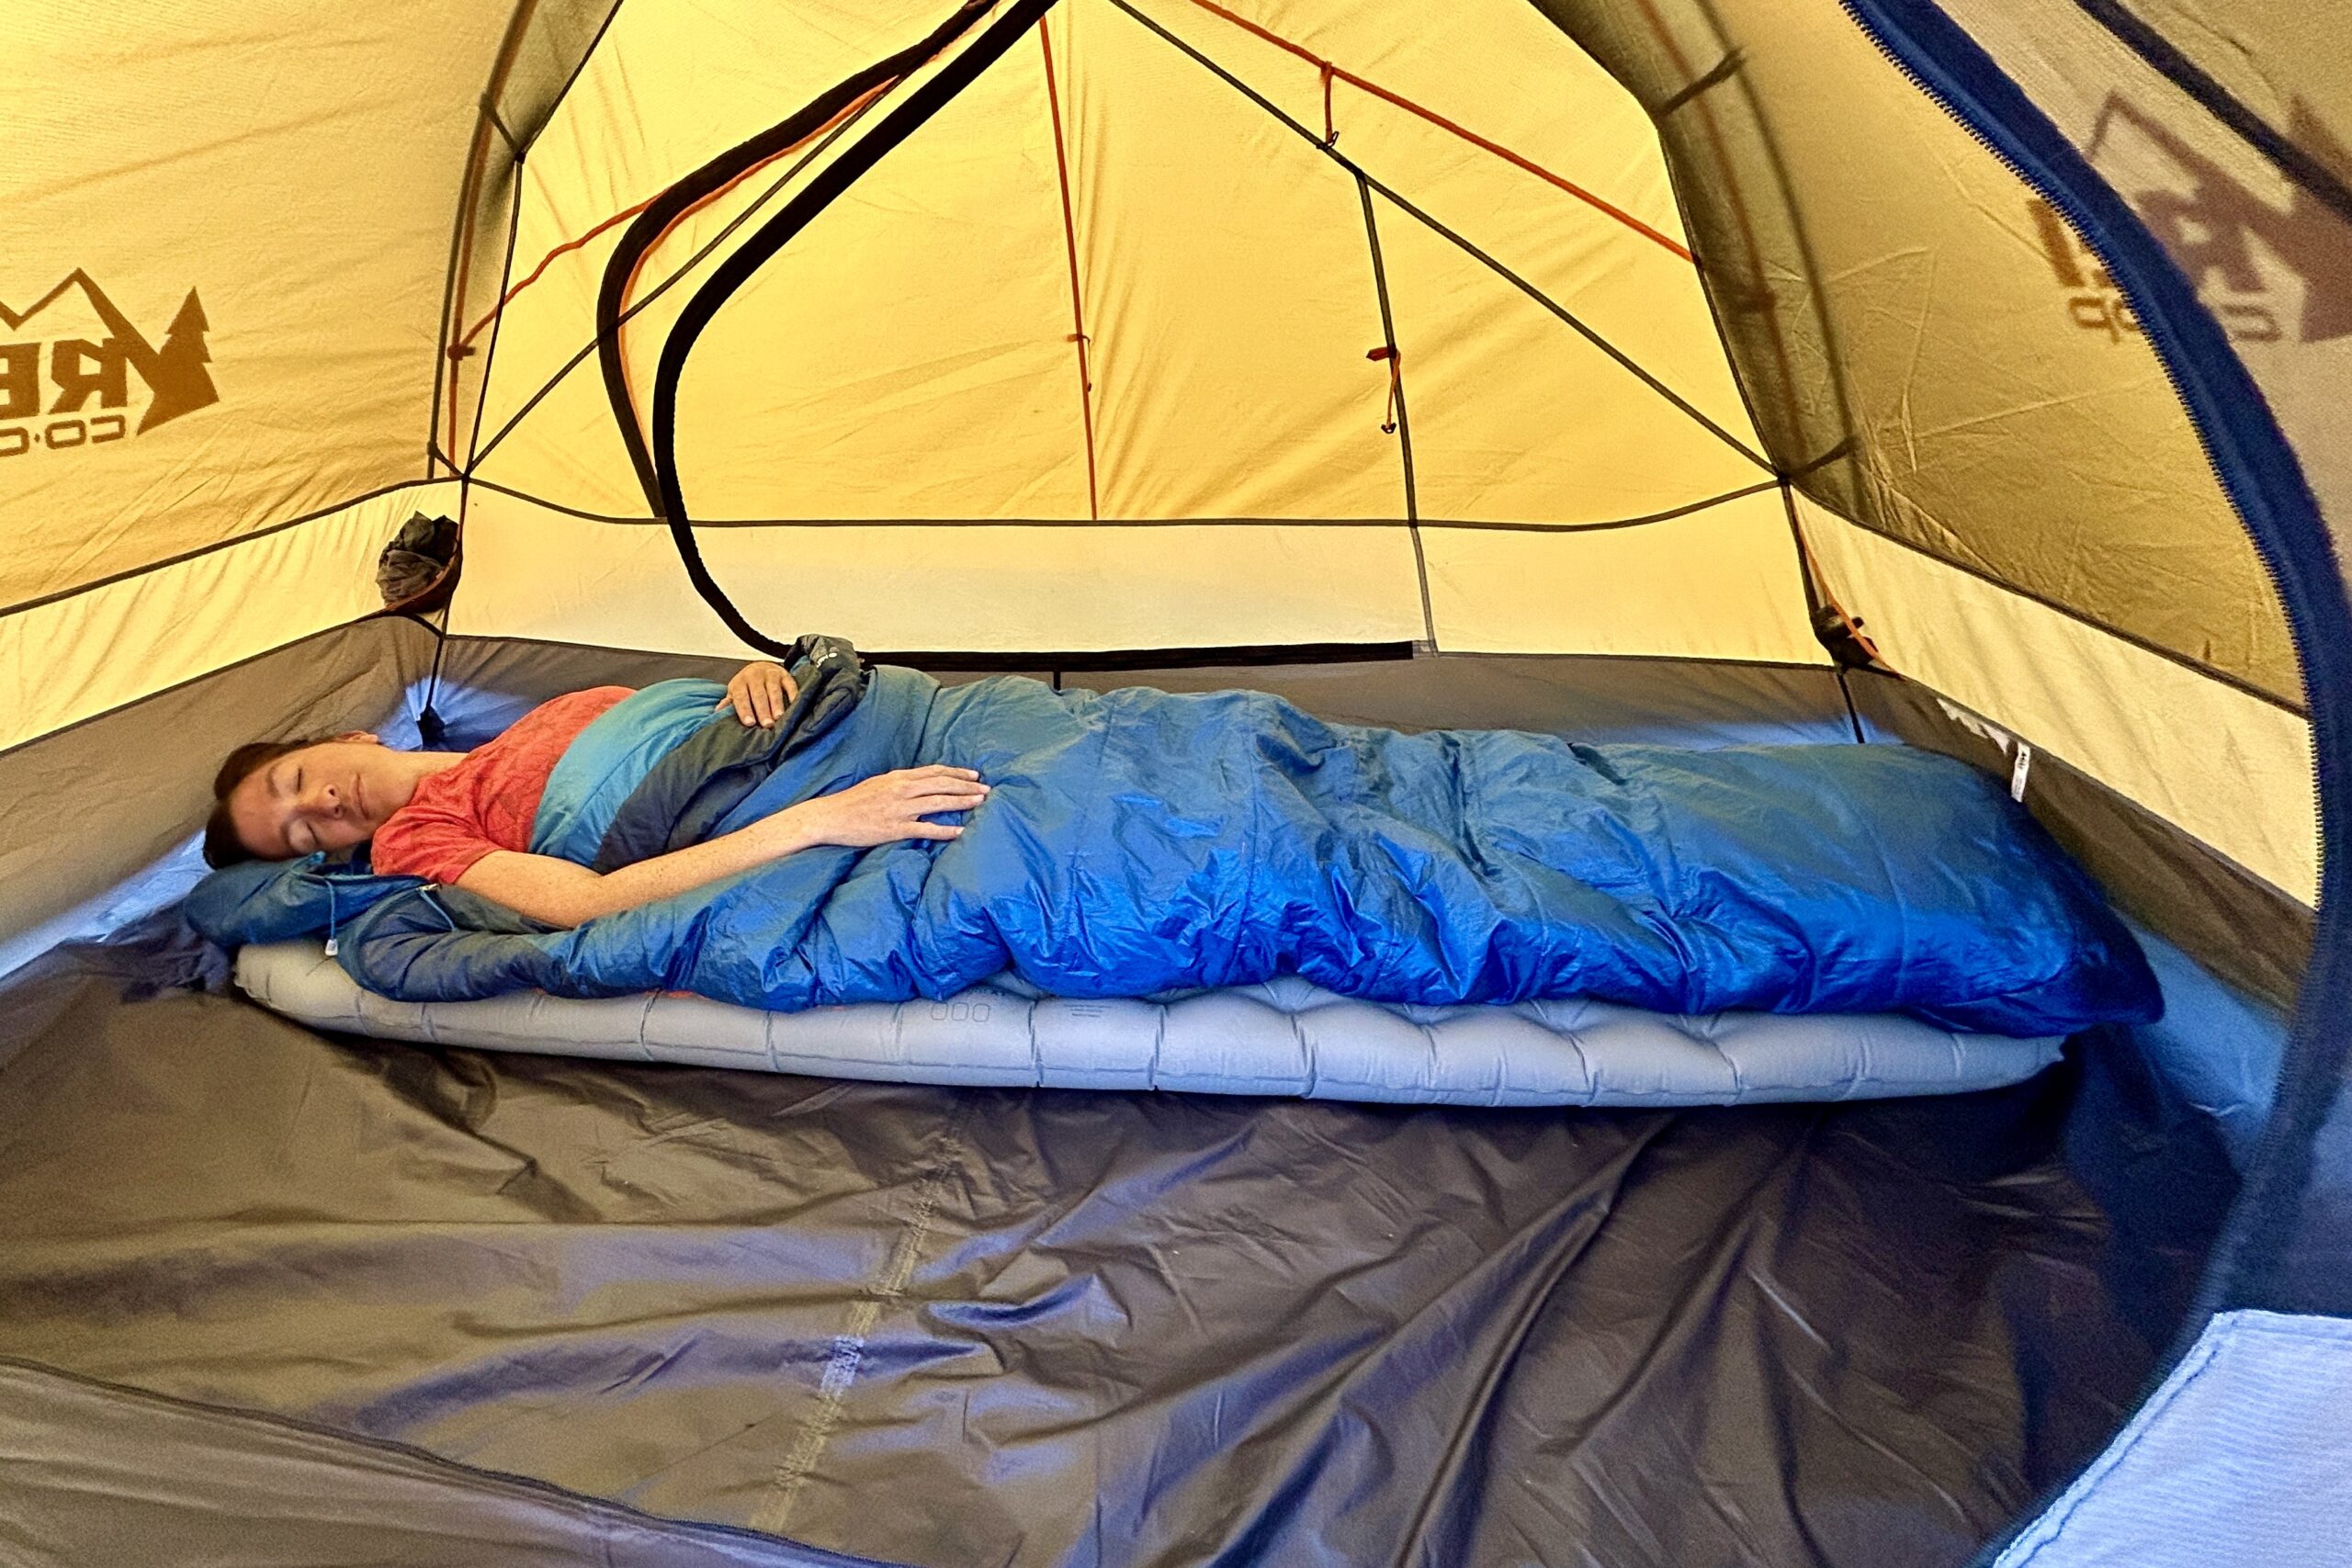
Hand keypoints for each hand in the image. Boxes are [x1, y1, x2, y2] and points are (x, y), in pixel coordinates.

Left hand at [719, 661, 798, 726]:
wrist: (762, 667)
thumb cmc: (747, 686)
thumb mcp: (736, 692)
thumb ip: (729, 703)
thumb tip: (718, 714)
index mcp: (740, 682)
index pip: (741, 697)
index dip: (745, 710)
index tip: (749, 723)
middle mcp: (754, 676)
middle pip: (758, 694)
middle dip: (762, 710)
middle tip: (767, 724)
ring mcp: (771, 674)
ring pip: (773, 690)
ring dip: (776, 704)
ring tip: (779, 717)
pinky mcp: (785, 675)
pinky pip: (790, 685)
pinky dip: (792, 695)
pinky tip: (794, 705)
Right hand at [787, 766, 989, 849]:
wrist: (831, 816)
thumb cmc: (854, 801)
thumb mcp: (879, 784)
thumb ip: (901, 783)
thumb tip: (921, 784)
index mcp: (898, 777)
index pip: (935, 772)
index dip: (957, 773)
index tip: (974, 775)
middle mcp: (902, 789)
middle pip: (942, 784)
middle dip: (966, 786)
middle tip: (986, 789)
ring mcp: (900, 809)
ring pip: (938, 802)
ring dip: (962, 802)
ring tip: (980, 803)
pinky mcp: (896, 828)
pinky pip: (926, 829)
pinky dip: (945, 830)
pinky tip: (960, 832)